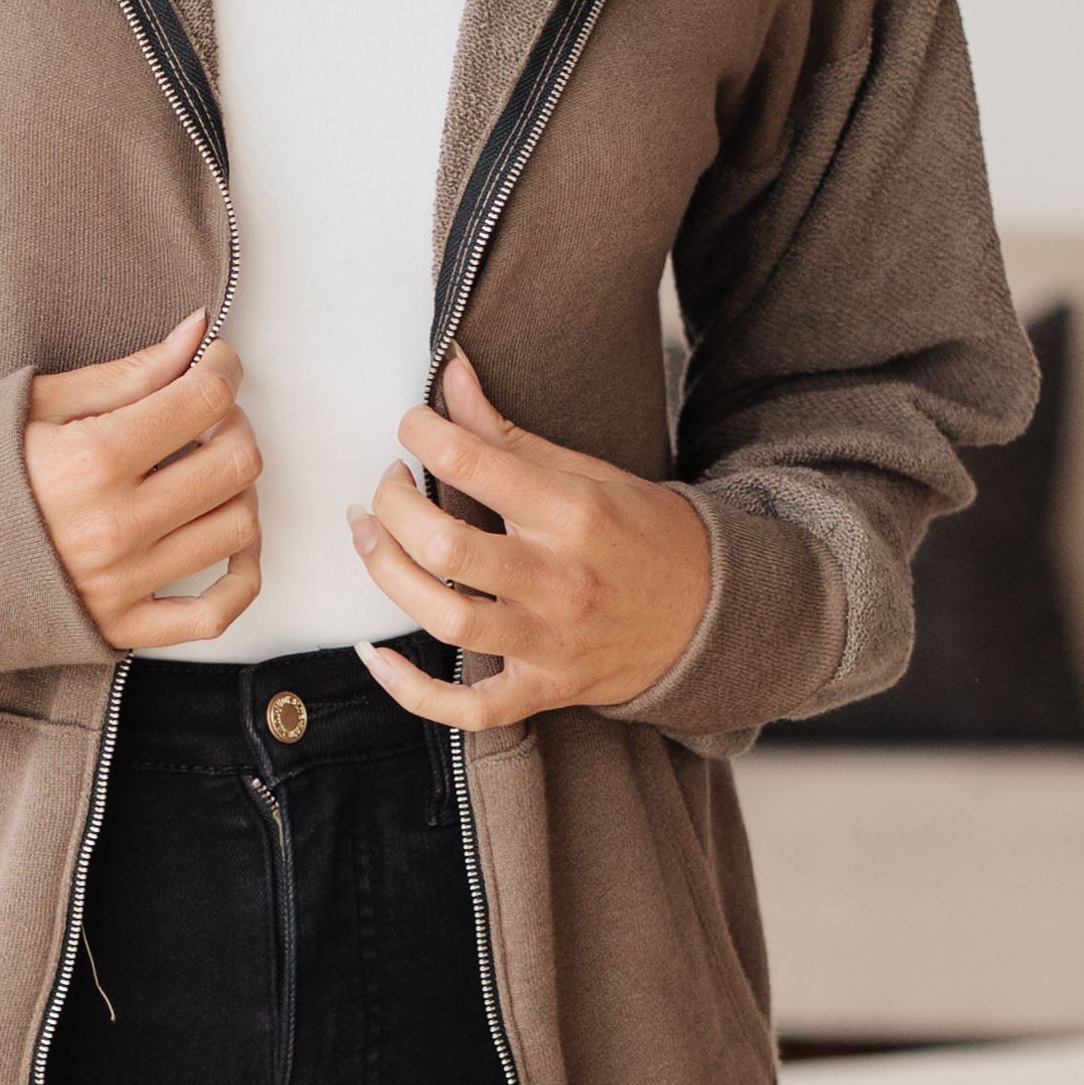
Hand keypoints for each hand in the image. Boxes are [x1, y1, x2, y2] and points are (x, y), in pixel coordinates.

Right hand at [25, 309, 263, 650]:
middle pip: (236, 463)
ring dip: (238, 488)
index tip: (215, 363)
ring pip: (239, 528)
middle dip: (235, 423)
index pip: (204, 401)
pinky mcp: (124, 628)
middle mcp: (116, 527)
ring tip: (205, 470)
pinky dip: (242, 575)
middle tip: (208, 413)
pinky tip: (227, 540)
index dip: (223, 369)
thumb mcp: (39, 406)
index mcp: (92, 461)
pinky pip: (217, 612)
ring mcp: (124, 584)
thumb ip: (127, 374)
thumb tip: (195, 336)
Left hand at [350, 350, 710, 726]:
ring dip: (386, 575)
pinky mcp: (544, 690)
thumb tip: (451, 375)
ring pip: (445, 620)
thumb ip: (508, 434)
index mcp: (574, 513)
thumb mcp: (588, 474)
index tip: (411, 428)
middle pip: (445, 546)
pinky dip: (413, 692)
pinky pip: (468, 710)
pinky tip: (379, 657)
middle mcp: (560, 580)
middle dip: (392, 505)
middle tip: (387, 486)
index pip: (473, 462)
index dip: (421, 434)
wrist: (714, 616)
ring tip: (369, 538)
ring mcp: (551, 642)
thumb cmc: (645, 536)